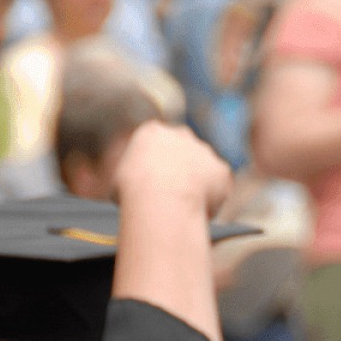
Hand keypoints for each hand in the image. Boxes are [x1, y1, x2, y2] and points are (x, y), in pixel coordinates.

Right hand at [114, 120, 230, 214]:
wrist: (162, 201)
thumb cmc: (134, 194)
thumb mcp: (119, 179)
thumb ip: (133, 176)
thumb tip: (134, 187)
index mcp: (153, 131)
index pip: (159, 142)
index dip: (159, 163)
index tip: (157, 179)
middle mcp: (182, 135)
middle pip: (184, 150)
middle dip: (182, 167)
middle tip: (176, 192)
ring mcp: (205, 151)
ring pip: (204, 168)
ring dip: (199, 183)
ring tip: (185, 205)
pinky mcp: (222, 169)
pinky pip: (219, 185)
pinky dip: (213, 198)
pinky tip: (200, 209)